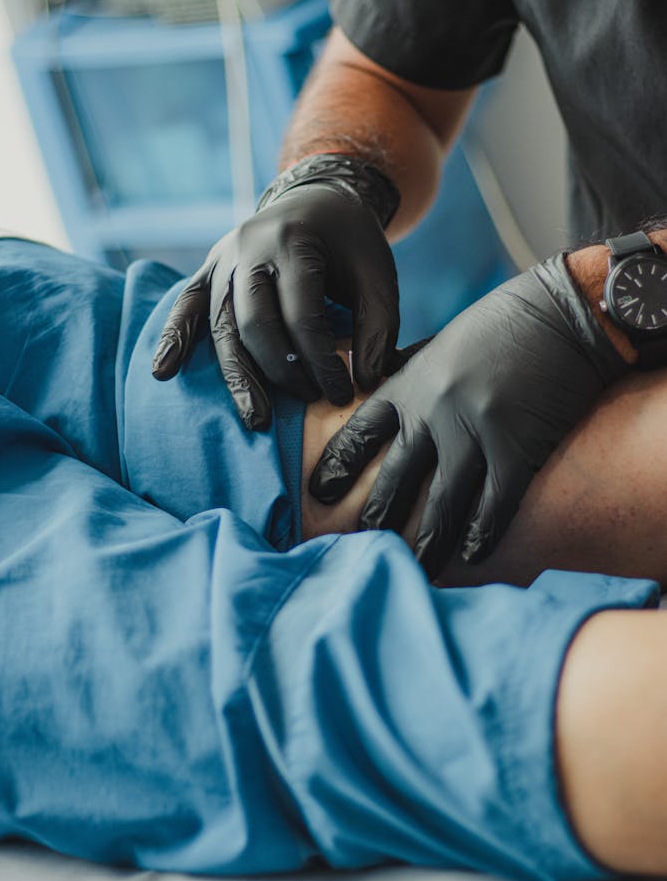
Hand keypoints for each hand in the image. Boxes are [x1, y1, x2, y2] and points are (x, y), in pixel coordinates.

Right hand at [152, 182, 399, 429]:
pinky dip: (174, 338)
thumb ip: (378, 327)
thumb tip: (368, 381)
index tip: (340, 393)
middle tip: (307, 400)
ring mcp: (223, 259)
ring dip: (236, 375)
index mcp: (293, 242)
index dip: (320, 361)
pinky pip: (187, 305)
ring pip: (220, 324)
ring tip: (254, 417)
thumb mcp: (377, 274)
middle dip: (281, 371)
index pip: (300, 315)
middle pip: (255, 323)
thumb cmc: (350, 241)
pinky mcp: (208, 269)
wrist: (315, 197)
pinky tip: (163, 371)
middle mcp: (249, 248)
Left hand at [309, 254, 628, 577]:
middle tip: (363, 548)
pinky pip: (494, 504)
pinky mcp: (516, 446)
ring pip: (442, 502)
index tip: (318, 493)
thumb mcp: (442, 341)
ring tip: (417, 570)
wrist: (561, 311)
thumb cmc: (503, 323)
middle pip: (396, 478)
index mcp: (411, 383)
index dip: (339, 465)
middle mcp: (434, 411)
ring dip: (428, 542)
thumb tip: (376, 378)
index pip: (362, 432)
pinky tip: (472, 555)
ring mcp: (474, 430)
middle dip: (377, 518)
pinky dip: (481, 533)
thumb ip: (411, 369)